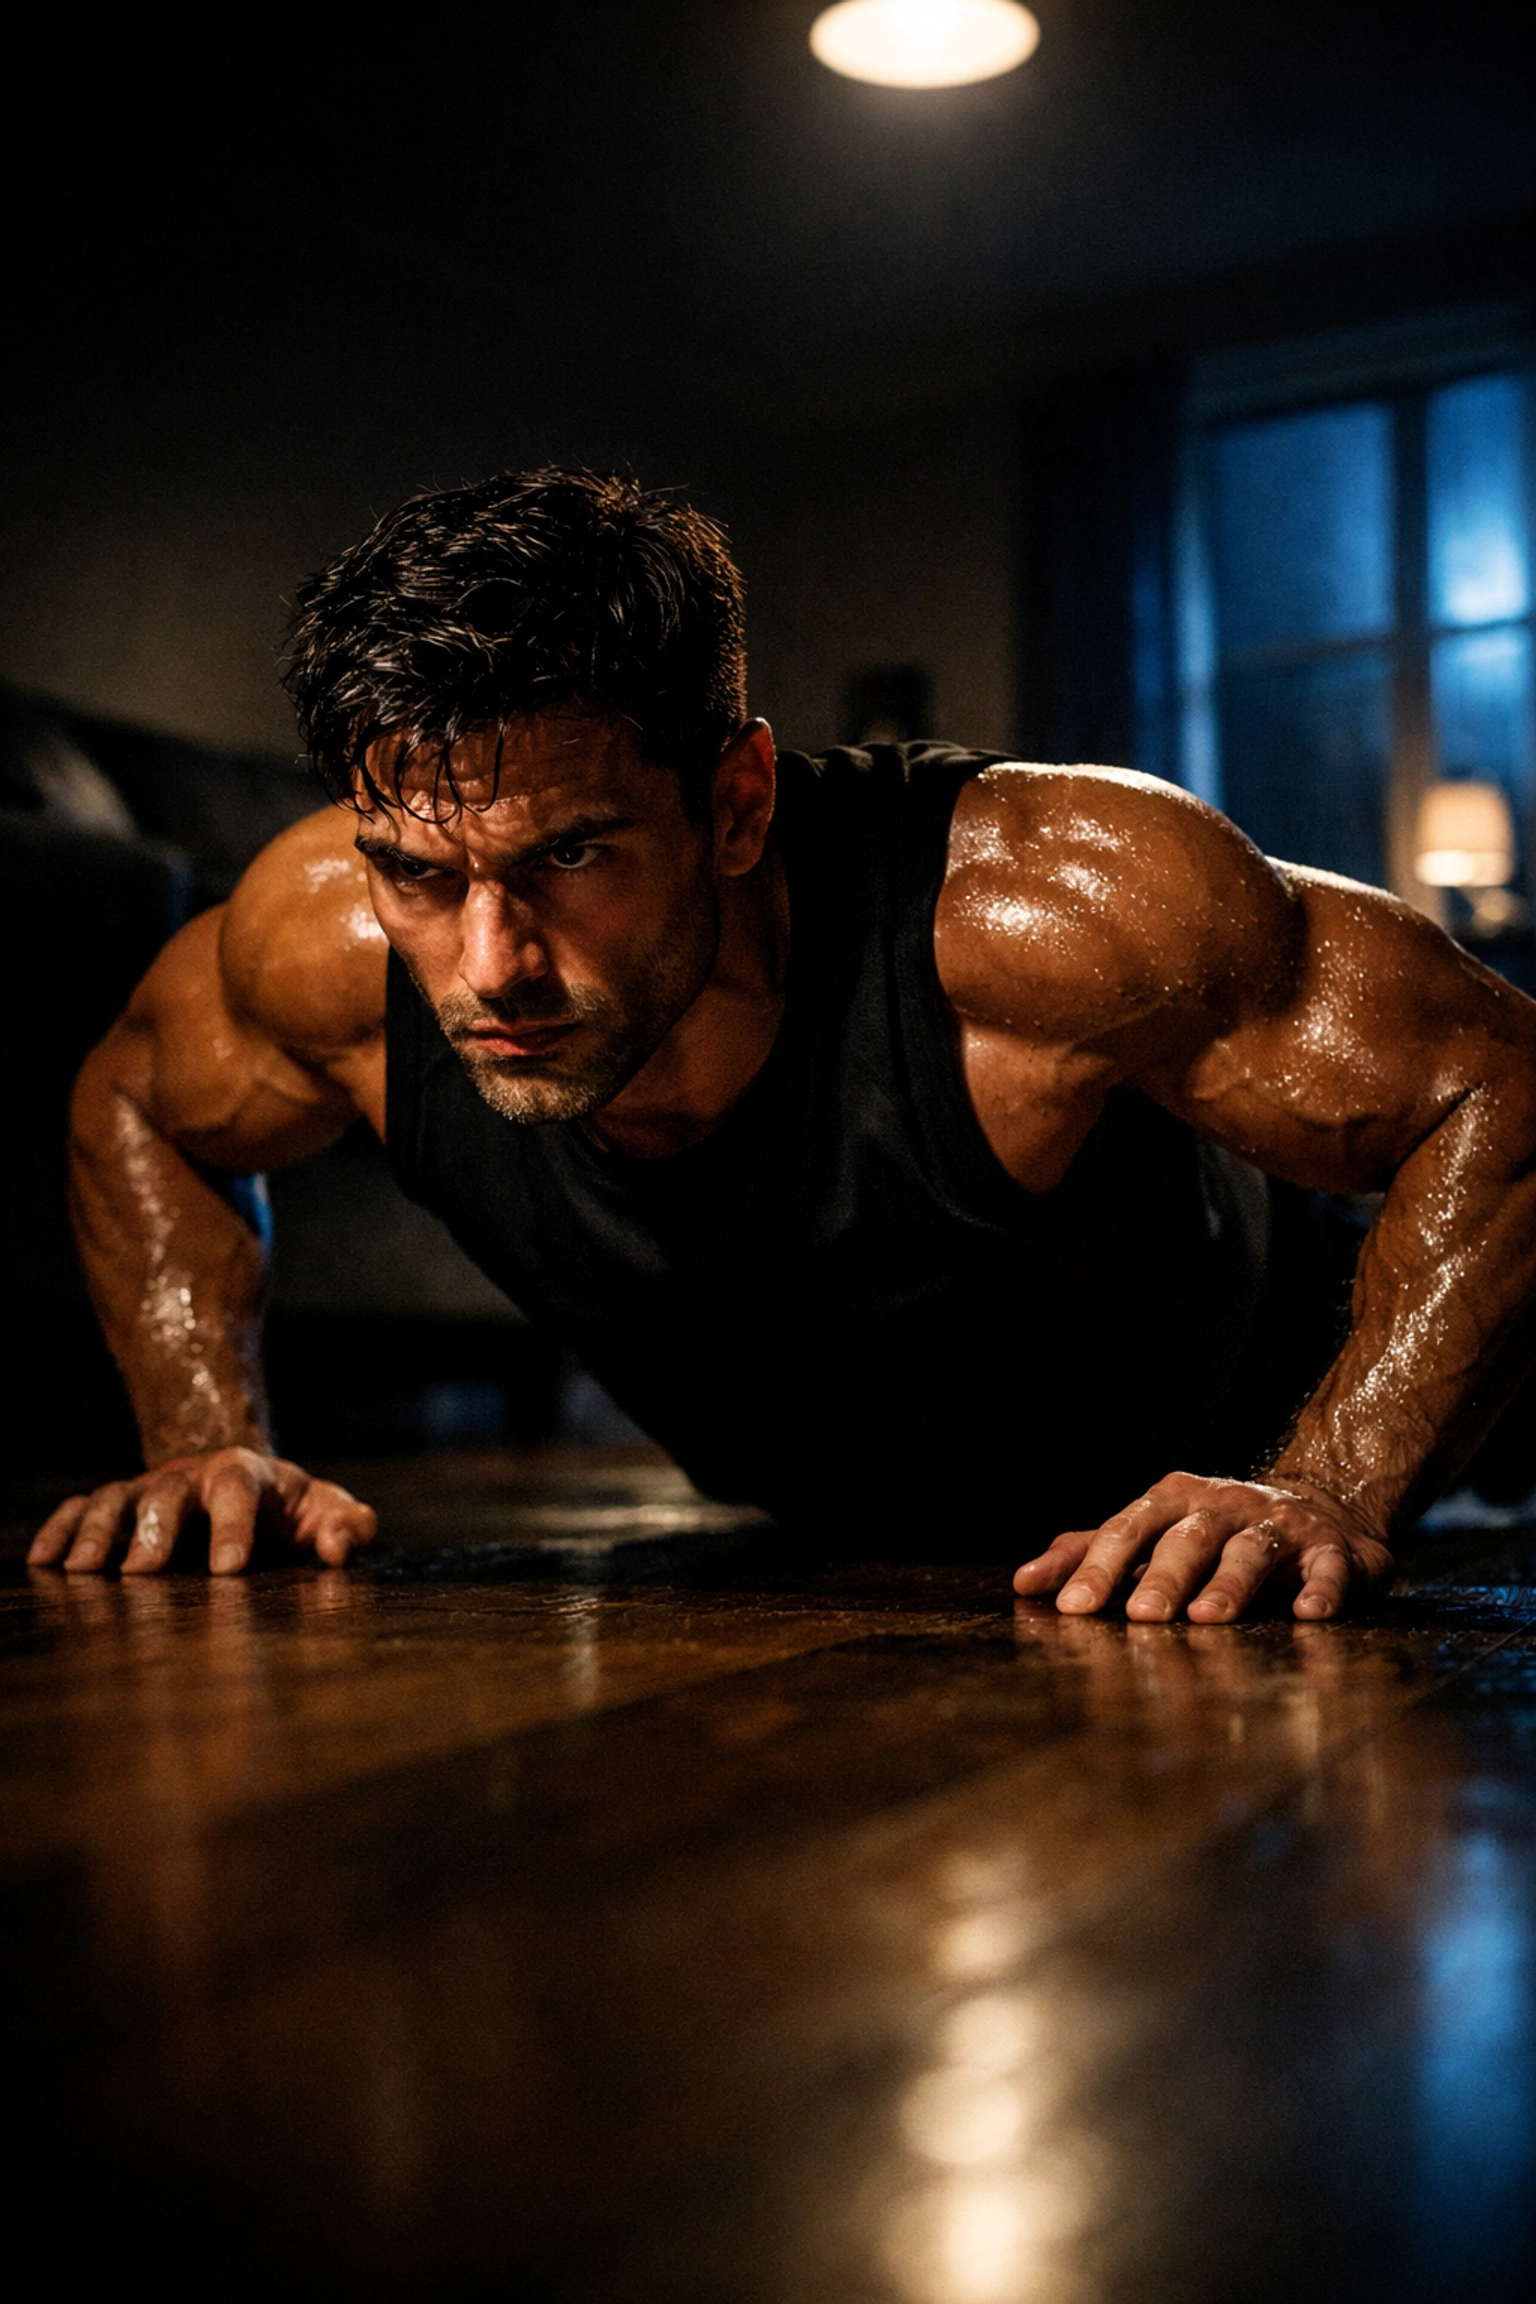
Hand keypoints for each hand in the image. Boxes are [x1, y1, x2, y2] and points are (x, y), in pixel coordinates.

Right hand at [27, 1447, 377, 1576]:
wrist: (247, 1484)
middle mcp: (194, 1475)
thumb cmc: (291, 1511)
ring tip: (85, 1570)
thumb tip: (342, 1546)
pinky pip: (84, 1507)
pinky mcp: (123, 1504)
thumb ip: (346, 1526)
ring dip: (100, 1532)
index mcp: (248, 1474)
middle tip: (142, 1572)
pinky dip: (61, 1529)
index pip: (240, 1490)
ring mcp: (152, 1487)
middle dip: (156, 1528)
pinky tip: (43, 1561)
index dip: (235, 1526)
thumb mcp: (326, 1511)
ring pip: (119, 1497)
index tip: (229, 1569)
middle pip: (171, 1491)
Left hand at [1012, 1471, 1393, 1623]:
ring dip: (1230, 1583)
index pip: (1128, 1530)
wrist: (1316, 1507)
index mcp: (1172, 1501)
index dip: (1099, 1566)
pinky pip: (1328, 1566)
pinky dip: (1321, 1587)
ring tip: (1207, 1619)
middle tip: (1139, 1617)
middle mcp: (1223, 1506)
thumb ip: (1089, 1554)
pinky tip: (1308, 1613)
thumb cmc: (1211, 1531)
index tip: (1072, 1607)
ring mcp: (1279, 1524)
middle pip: (1187, 1537)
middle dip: (1162, 1576)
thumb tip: (1023, 1583)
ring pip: (1253, 1549)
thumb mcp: (1150, 1533)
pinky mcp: (1332, 1549)